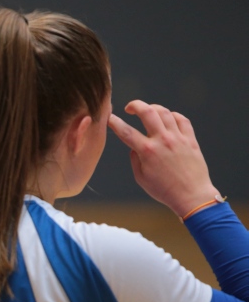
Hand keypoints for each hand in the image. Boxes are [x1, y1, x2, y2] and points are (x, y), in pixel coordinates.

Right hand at [107, 100, 220, 217]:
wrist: (192, 196)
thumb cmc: (164, 190)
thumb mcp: (141, 178)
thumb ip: (134, 160)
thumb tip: (134, 147)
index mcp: (147, 152)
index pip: (126, 131)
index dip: (114, 122)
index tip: (108, 117)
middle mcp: (162, 141)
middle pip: (147, 112)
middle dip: (135, 105)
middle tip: (130, 108)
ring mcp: (178, 139)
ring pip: (165, 112)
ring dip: (153, 108)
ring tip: (148, 112)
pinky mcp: (190, 140)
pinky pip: (182, 120)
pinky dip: (172, 115)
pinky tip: (167, 119)